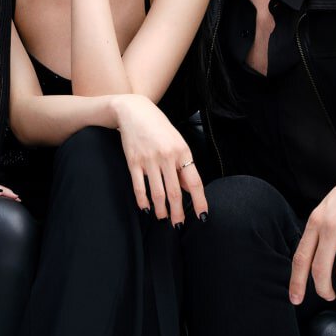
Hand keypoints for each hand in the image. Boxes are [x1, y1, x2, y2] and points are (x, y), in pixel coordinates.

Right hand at [114, 94, 207, 225]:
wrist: (134, 111)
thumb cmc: (158, 127)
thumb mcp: (176, 141)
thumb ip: (182, 164)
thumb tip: (187, 188)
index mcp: (182, 151)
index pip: (194, 182)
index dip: (199, 202)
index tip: (202, 216)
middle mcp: (167, 157)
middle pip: (175, 192)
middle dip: (177, 213)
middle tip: (178, 225)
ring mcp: (149, 160)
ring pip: (157, 193)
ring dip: (161, 210)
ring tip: (163, 218)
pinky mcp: (133, 162)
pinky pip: (139, 187)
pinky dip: (143, 201)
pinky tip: (146, 208)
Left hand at [289, 159, 335, 303]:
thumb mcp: (326, 208)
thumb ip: (318, 231)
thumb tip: (310, 261)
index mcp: (316, 221)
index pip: (301, 257)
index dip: (297, 282)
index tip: (295, 299)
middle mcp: (332, 227)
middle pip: (321, 270)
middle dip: (324, 290)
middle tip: (330, 296)